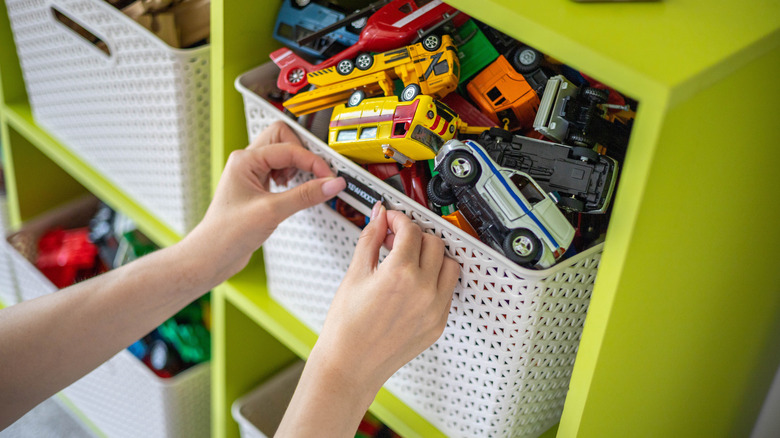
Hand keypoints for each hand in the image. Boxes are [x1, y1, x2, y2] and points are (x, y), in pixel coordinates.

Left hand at [182, 121, 345, 286]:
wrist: (212, 256)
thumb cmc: (227, 234)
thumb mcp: (272, 212)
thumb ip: (305, 195)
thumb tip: (332, 184)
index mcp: (245, 160)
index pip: (289, 149)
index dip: (312, 162)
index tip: (329, 177)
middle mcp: (247, 162)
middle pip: (284, 139)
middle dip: (303, 154)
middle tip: (316, 173)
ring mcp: (251, 174)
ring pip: (283, 154)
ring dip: (297, 167)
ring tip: (301, 185)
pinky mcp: (257, 188)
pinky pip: (280, 171)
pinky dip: (293, 179)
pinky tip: (293, 193)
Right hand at [313, 203, 459, 396]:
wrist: (350, 366)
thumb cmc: (347, 328)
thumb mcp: (354, 275)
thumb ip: (370, 240)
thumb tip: (379, 218)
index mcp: (400, 274)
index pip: (411, 230)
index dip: (399, 219)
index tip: (391, 220)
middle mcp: (423, 290)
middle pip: (434, 243)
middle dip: (416, 235)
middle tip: (397, 239)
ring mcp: (435, 309)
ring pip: (449, 265)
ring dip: (433, 256)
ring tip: (411, 259)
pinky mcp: (438, 324)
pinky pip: (448, 290)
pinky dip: (437, 279)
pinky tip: (416, 282)